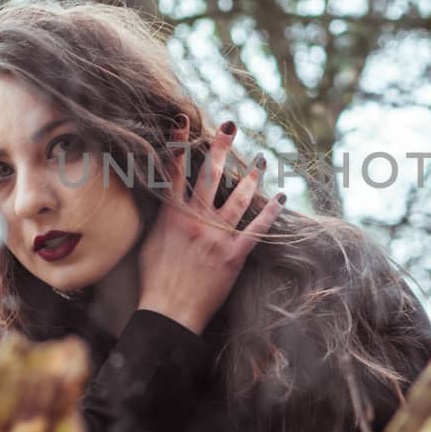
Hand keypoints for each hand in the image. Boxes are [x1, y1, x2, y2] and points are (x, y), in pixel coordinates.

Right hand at [136, 117, 285, 334]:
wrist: (168, 312)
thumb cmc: (154, 281)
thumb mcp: (150, 242)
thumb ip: (161, 218)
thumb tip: (166, 200)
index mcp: (172, 215)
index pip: (174, 171)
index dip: (179, 142)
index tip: (184, 120)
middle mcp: (196, 220)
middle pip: (210, 175)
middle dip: (220, 147)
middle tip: (230, 125)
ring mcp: (217, 236)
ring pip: (238, 197)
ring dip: (251, 175)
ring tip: (261, 159)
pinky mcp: (234, 255)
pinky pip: (257, 230)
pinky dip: (271, 213)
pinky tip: (280, 197)